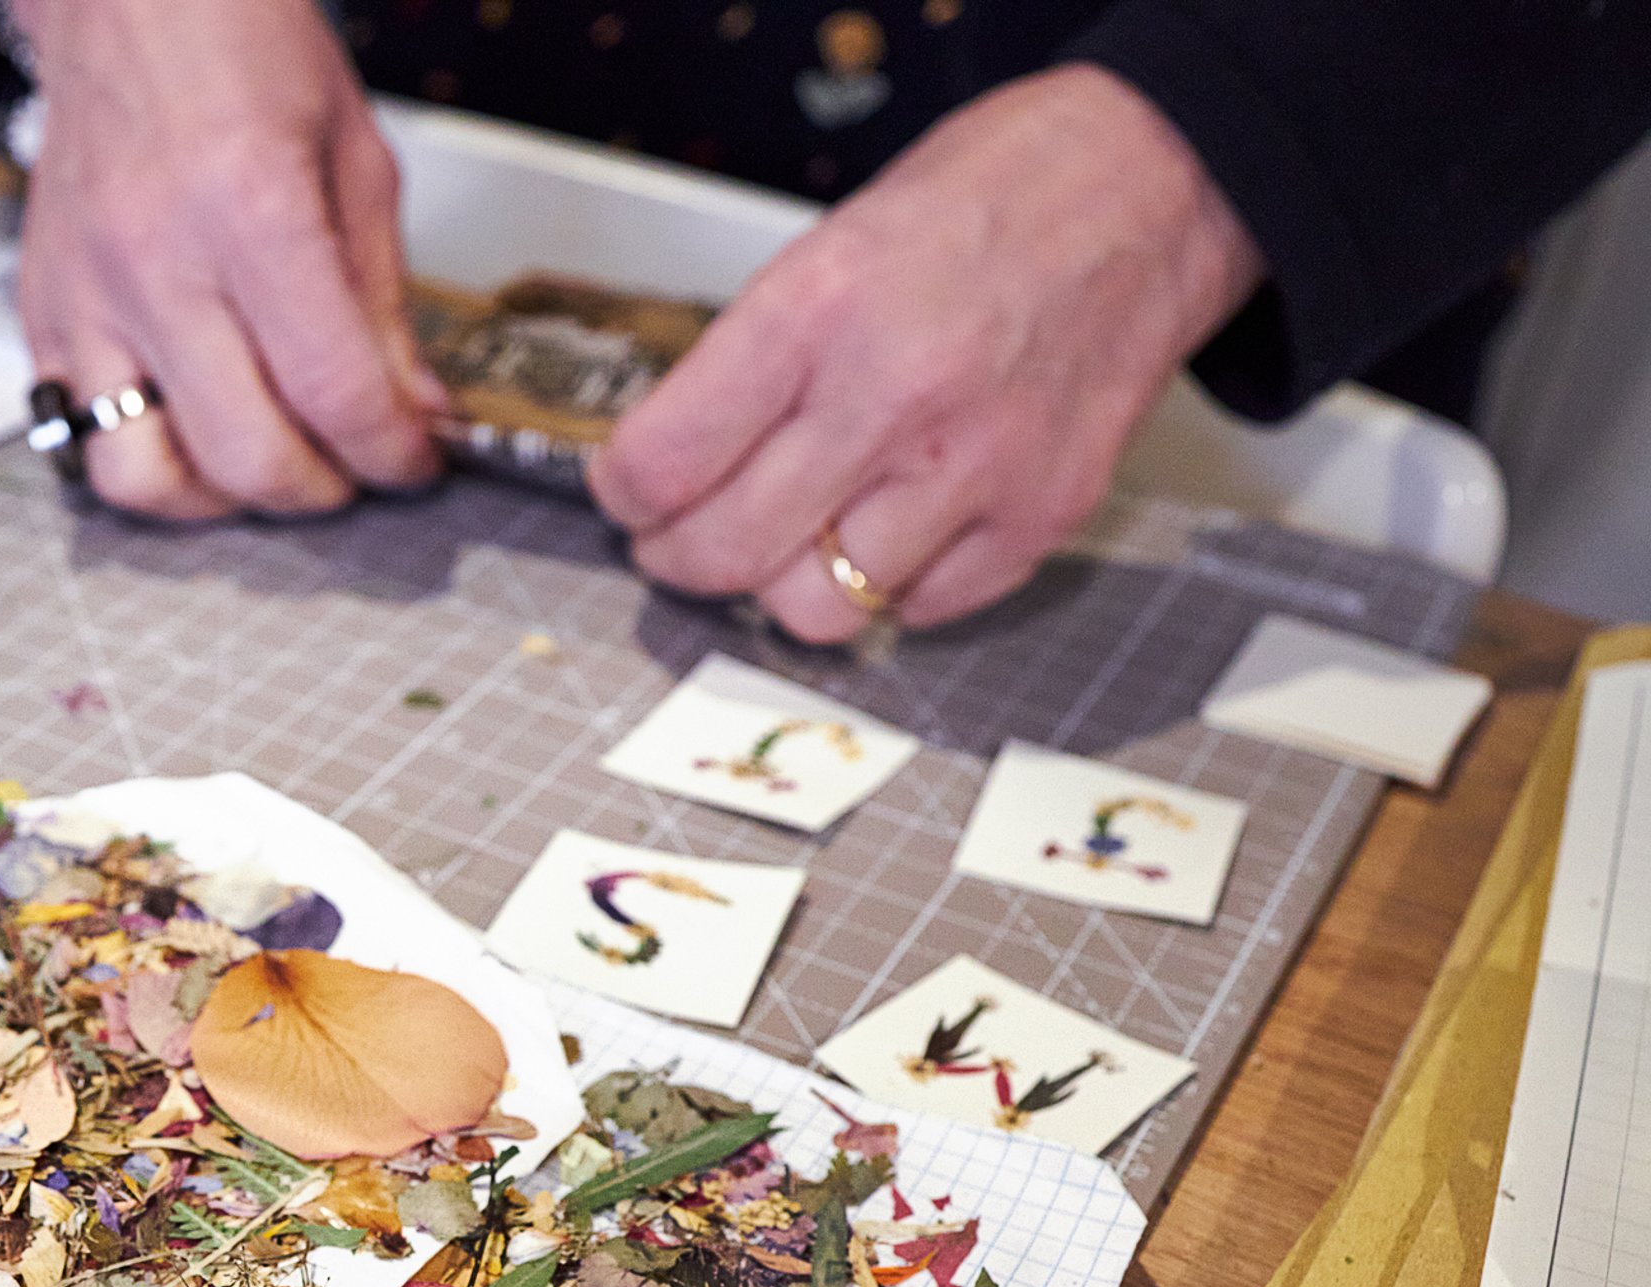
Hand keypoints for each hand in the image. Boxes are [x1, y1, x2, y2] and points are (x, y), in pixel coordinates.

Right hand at [11, 0, 444, 518]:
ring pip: (143, 478)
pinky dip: (146, 454)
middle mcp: (156, 262)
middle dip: (321, 490)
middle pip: (245, 456)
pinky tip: (191, 420)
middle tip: (350, 467)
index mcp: (250, 208)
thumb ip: (383, 300)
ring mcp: (87, 294)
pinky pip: (81, 433)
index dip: (392, 451)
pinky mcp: (43, 310)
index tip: (414, 457)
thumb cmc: (236, 44)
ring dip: (218, 500)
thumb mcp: (355, 159)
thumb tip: (414, 407)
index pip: (334, 391)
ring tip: (261, 461)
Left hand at [589, 64, 1262, 642]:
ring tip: (790, 536)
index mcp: (821, 310)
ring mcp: (976, 469)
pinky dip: (890, 583)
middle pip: (727, 554)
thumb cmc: (991, 201)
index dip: (625, 492)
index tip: (628, 492)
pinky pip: (921, 608)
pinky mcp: (1041, 517)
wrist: (1154, 186)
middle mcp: (895, 397)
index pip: (667, 460)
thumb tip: (675, 462)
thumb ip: (753, 361)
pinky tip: (890, 523)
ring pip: (818, 608)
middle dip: (678, 559)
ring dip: (784, 583)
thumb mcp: (832, 244)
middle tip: (677, 540)